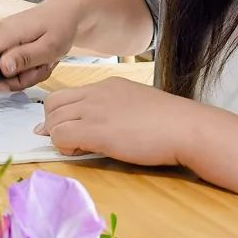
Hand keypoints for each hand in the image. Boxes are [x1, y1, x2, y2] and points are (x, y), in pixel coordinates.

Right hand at [0, 0, 83, 90]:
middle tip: (40, 72)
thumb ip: (25, 58)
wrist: (66, 11)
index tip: (17, 82)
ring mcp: (1, 37)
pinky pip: (10, 61)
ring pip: (4, 68)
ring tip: (44, 64)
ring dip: (25, 74)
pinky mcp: (8, 40)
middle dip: (17, 79)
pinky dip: (26, 67)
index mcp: (3, 35)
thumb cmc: (61, 27)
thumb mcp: (49, 47)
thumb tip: (2, 68)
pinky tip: (40, 61)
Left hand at [39, 78, 204, 164]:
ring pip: (53, 120)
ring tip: (77, 147)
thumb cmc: (170, 121)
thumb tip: (102, 124)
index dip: (61, 113)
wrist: (185, 127)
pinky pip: (60, 136)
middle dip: (52, 123)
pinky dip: (63, 146)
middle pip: (53, 103)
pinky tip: (81, 152)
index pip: (67, 93)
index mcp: (106, 86)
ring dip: (58, 136)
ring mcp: (94, 110)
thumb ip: (115, 109)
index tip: (65, 128)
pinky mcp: (96, 130)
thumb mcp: (137, 104)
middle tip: (65, 140)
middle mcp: (96, 93)